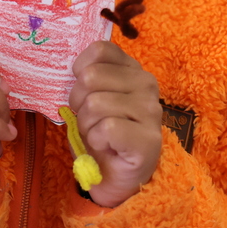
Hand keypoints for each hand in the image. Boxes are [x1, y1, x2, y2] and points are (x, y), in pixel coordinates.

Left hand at [69, 41, 161, 207]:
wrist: (116, 177)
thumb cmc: (102, 134)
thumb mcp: (92, 97)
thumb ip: (88, 77)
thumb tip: (75, 71)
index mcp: (132, 69)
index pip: (99, 50)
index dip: (81, 71)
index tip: (86, 92)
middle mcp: (146, 83)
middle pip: (91, 77)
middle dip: (79, 103)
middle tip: (90, 121)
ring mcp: (150, 111)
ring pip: (95, 104)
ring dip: (86, 125)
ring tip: (99, 135)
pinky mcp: (147, 139)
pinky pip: (106, 128)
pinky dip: (96, 140)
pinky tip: (106, 146)